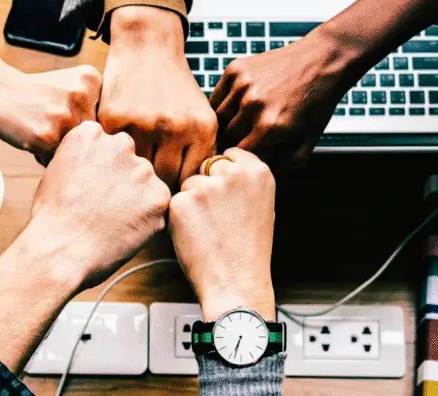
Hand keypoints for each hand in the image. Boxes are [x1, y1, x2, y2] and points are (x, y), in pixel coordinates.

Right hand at [0, 63, 100, 163]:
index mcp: (92, 79)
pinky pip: (57, 159)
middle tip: (51, 122)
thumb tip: (114, 146)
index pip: (106, 118)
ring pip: (77, 149)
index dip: (85, 123)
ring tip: (42, 129)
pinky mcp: (48, 135)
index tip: (66, 113)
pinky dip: (45, 155)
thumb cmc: (34, 93)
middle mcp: (82, 95)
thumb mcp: (70, 85)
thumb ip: (94, 106)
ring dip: (60, 148)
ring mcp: (65, 115)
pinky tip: (33, 136)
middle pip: (93, 136)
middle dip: (74, 137)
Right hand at [0, 121, 168, 371]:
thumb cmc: (47, 222)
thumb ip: (79, 156)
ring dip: (136, 203)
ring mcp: (139, 172)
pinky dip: (148, 222)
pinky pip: (161, 208)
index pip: (113, 139)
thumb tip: (89, 153)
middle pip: (134, 159)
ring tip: (110, 223)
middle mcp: (117, 146)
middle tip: (104, 209)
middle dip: (124, 183)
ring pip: (148, 184)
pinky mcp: (156, 200)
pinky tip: (124, 232)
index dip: (107, 168)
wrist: (54, 256)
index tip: (99, 186)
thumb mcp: (54, 173)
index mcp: (89, 134)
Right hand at [98, 6, 216, 188]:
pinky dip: (113, 157)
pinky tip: (115, 157)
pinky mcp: (115, 119)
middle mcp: (175, 127)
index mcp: (202, 128)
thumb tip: (194, 195)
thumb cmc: (175, 88)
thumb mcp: (200, 115)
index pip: (190, 179)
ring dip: (133, 174)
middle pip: (164, 180)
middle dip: (156, 187)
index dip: (179, 190)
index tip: (170, 193)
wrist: (148, 47)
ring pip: (137, 170)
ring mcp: (143, 123)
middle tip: (147, 189)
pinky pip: (114, 153)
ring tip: (130, 177)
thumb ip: (200, 152)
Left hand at [168, 148, 276, 320]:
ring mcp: (206, 187)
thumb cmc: (248, 251)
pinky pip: (175, 202)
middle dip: (207, 185)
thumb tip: (224, 165)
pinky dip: (179, 217)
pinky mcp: (182, 202)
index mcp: (259, 173)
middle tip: (217, 217)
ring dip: (192, 202)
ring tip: (208, 230)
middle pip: (207, 166)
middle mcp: (233, 174)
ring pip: (189, 184)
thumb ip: (246, 182)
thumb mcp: (263, 207)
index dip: (224, 173)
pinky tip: (196, 236)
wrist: (236, 283)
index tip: (226, 191)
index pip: (230, 154)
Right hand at [210, 30, 351, 169]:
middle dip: (235, 140)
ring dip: (227, 123)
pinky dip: (223, 103)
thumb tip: (256, 170)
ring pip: (217, 117)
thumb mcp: (308, 142)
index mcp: (269, 127)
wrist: (322, 60)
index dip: (244, 158)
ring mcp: (242, 85)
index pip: (239, 155)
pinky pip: (217, 96)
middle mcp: (252, 105)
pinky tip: (238, 104)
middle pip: (226, 137)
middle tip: (247, 138)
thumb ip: (283, 164)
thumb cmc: (317, 102)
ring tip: (243, 122)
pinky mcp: (236, 69)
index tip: (250, 153)